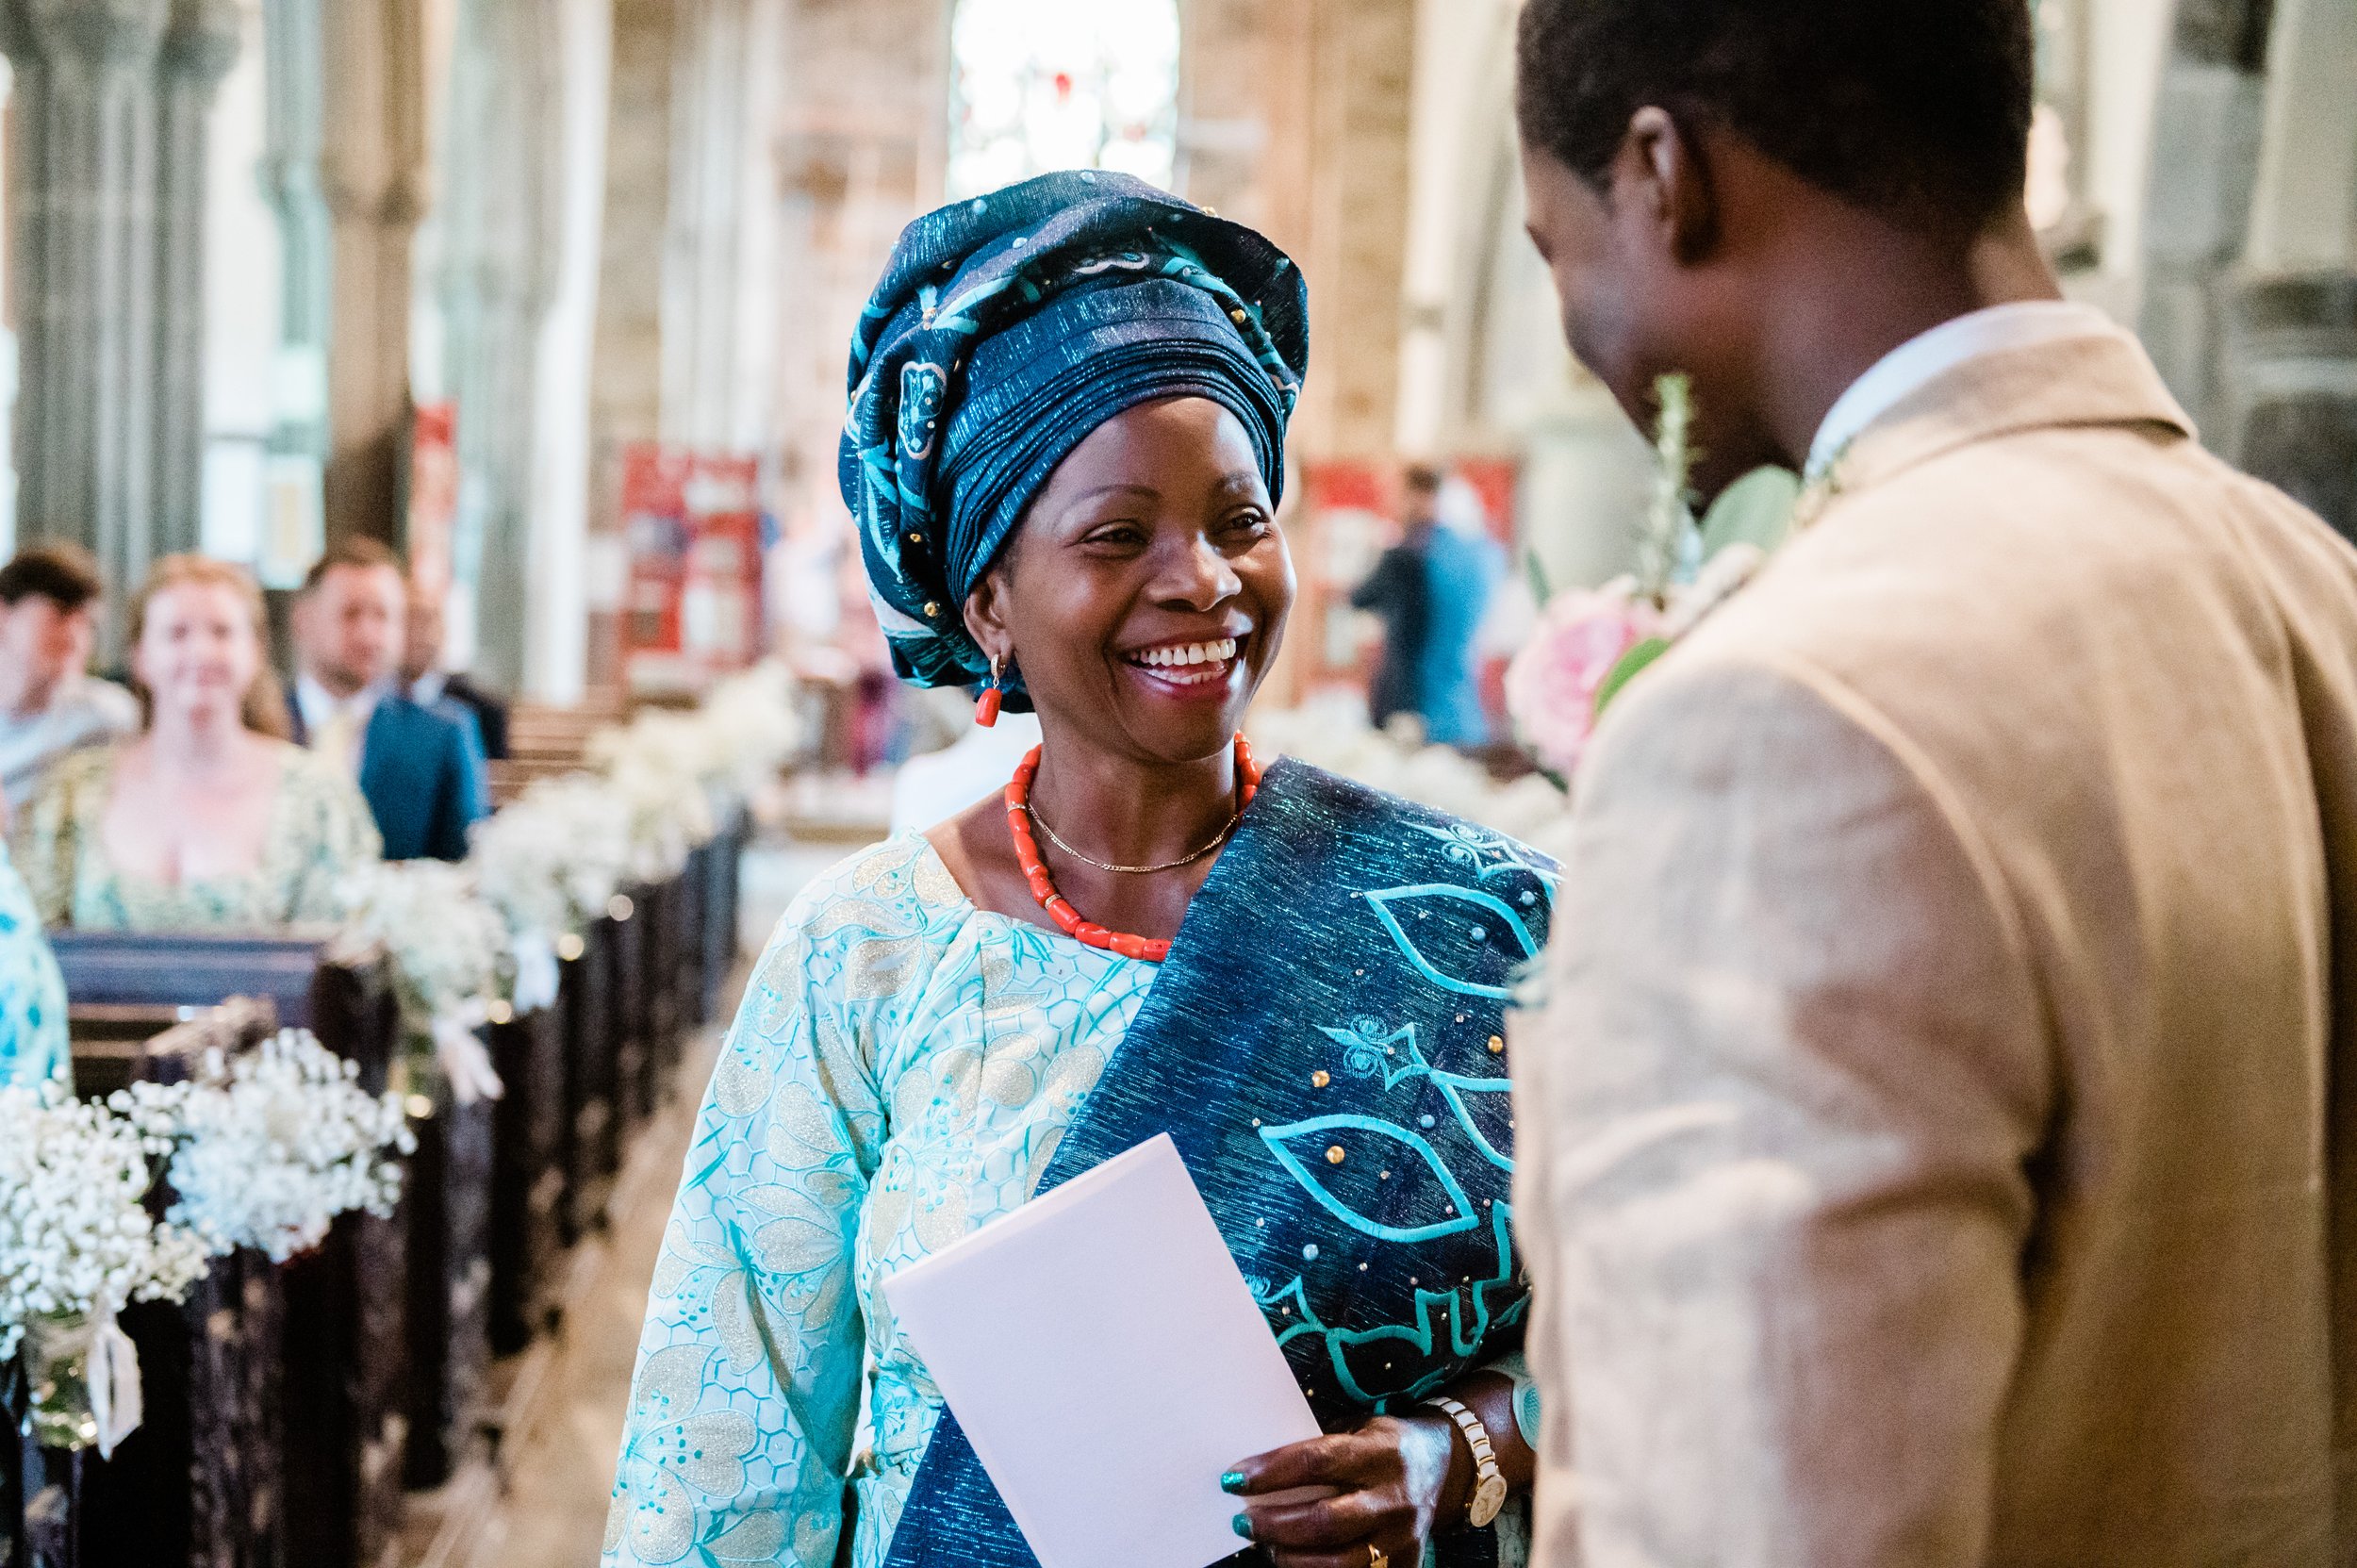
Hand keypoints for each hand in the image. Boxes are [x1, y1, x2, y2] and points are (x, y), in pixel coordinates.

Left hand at [1223, 1411, 1465, 1566]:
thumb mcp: (1359, 1428)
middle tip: (1241, 1520)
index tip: (1234, 1479)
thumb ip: (1319, 1448)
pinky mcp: (1406, 1563)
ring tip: (1265, 1545)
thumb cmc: (1387, 1443)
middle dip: (1274, 1524)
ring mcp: (1402, 1536)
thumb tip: (1259, 1470)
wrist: (1448, 1466)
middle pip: (1325, 1521)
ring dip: (1291, 1556)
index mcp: (1381, 1452)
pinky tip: (1296, 1560)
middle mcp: (1394, 1497)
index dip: (1271, 1472)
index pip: (1317, 1462)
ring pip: (1339, 1561)